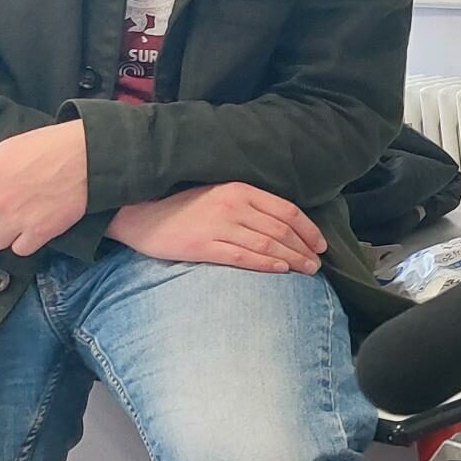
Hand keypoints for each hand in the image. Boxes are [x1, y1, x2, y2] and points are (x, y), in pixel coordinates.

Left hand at [0, 122, 88, 254]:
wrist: (87, 157)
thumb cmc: (44, 147)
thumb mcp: (1, 149)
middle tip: (8, 203)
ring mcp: (15, 220)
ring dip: (6, 233)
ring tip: (25, 213)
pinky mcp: (39, 233)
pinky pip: (20, 249)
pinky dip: (26, 241)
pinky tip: (38, 224)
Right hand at [107, 183, 326, 273]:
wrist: (140, 215)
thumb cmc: (182, 207)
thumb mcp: (219, 196)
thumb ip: (249, 205)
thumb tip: (284, 225)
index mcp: (240, 190)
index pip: (287, 210)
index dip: (308, 229)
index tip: (321, 245)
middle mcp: (233, 205)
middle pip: (281, 229)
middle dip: (305, 248)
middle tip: (318, 264)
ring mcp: (218, 225)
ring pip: (267, 244)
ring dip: (292, 259)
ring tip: (308, 271)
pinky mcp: (203, 245)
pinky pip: (243, 256)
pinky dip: (265, 264)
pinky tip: (281, 270)